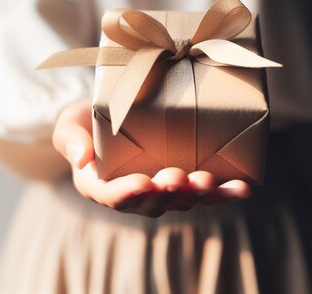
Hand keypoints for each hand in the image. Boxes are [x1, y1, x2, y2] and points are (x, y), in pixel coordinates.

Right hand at [52, 99, 251, 216]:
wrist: (116, 110)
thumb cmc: (88, 118)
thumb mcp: (69, 123)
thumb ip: (69, 138)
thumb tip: (80, 157)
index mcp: (100, 185)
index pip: (111, 196)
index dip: (126, 194)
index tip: (140, 183)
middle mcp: (134, 193)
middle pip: (151, 202)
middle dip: (166, 192)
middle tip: (177, 177)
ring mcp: (162, 189)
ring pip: (181, 199)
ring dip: (196, 194)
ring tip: (209, 182)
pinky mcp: (186, 180)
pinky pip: (206, 192)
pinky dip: (225, 192)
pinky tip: (242, 188)